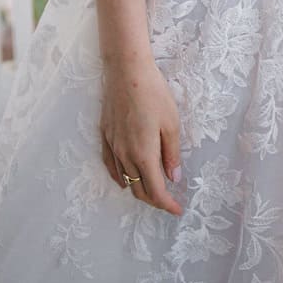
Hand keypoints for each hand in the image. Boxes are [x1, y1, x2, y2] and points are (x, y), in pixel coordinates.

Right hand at [100, 58, 183, 216]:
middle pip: (138, 189)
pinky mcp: (105, 136)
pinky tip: (125, 180)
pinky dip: (120, 177)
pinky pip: (111, 166)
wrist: (126, 72)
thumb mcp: (171, 123)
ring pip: (125, 179)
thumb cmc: (153, 94)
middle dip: (154, 199)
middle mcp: (125, 155)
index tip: (178, 210)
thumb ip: (171, 153)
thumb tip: (173, 178)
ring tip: (152, 191)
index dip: (167, 204)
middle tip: (169, 201)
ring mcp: (112, 146)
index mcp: (144, 154)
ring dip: (138, 189)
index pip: (155, 190)